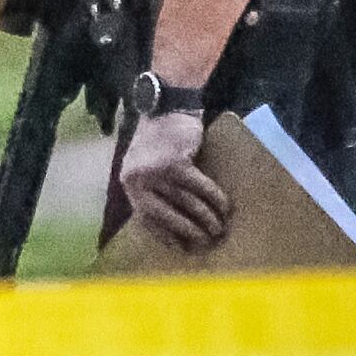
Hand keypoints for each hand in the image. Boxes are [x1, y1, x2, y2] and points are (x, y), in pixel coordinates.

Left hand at [117, 108, 229, 252]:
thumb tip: (175, 226)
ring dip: (207, 217)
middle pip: (169, 214)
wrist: (167, 106)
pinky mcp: (176, 162)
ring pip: (187, 202)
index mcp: (130, 184)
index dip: (168, 236)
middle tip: (208, 241)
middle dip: (191, 230)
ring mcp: (156, 171)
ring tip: (220, 227)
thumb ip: (153, 190)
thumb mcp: (146, 166)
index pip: (148, 220)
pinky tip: (225, 206)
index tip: (184, 249)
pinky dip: (215, 198)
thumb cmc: (160, 140)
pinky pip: (200, 187)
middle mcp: (138, 180)